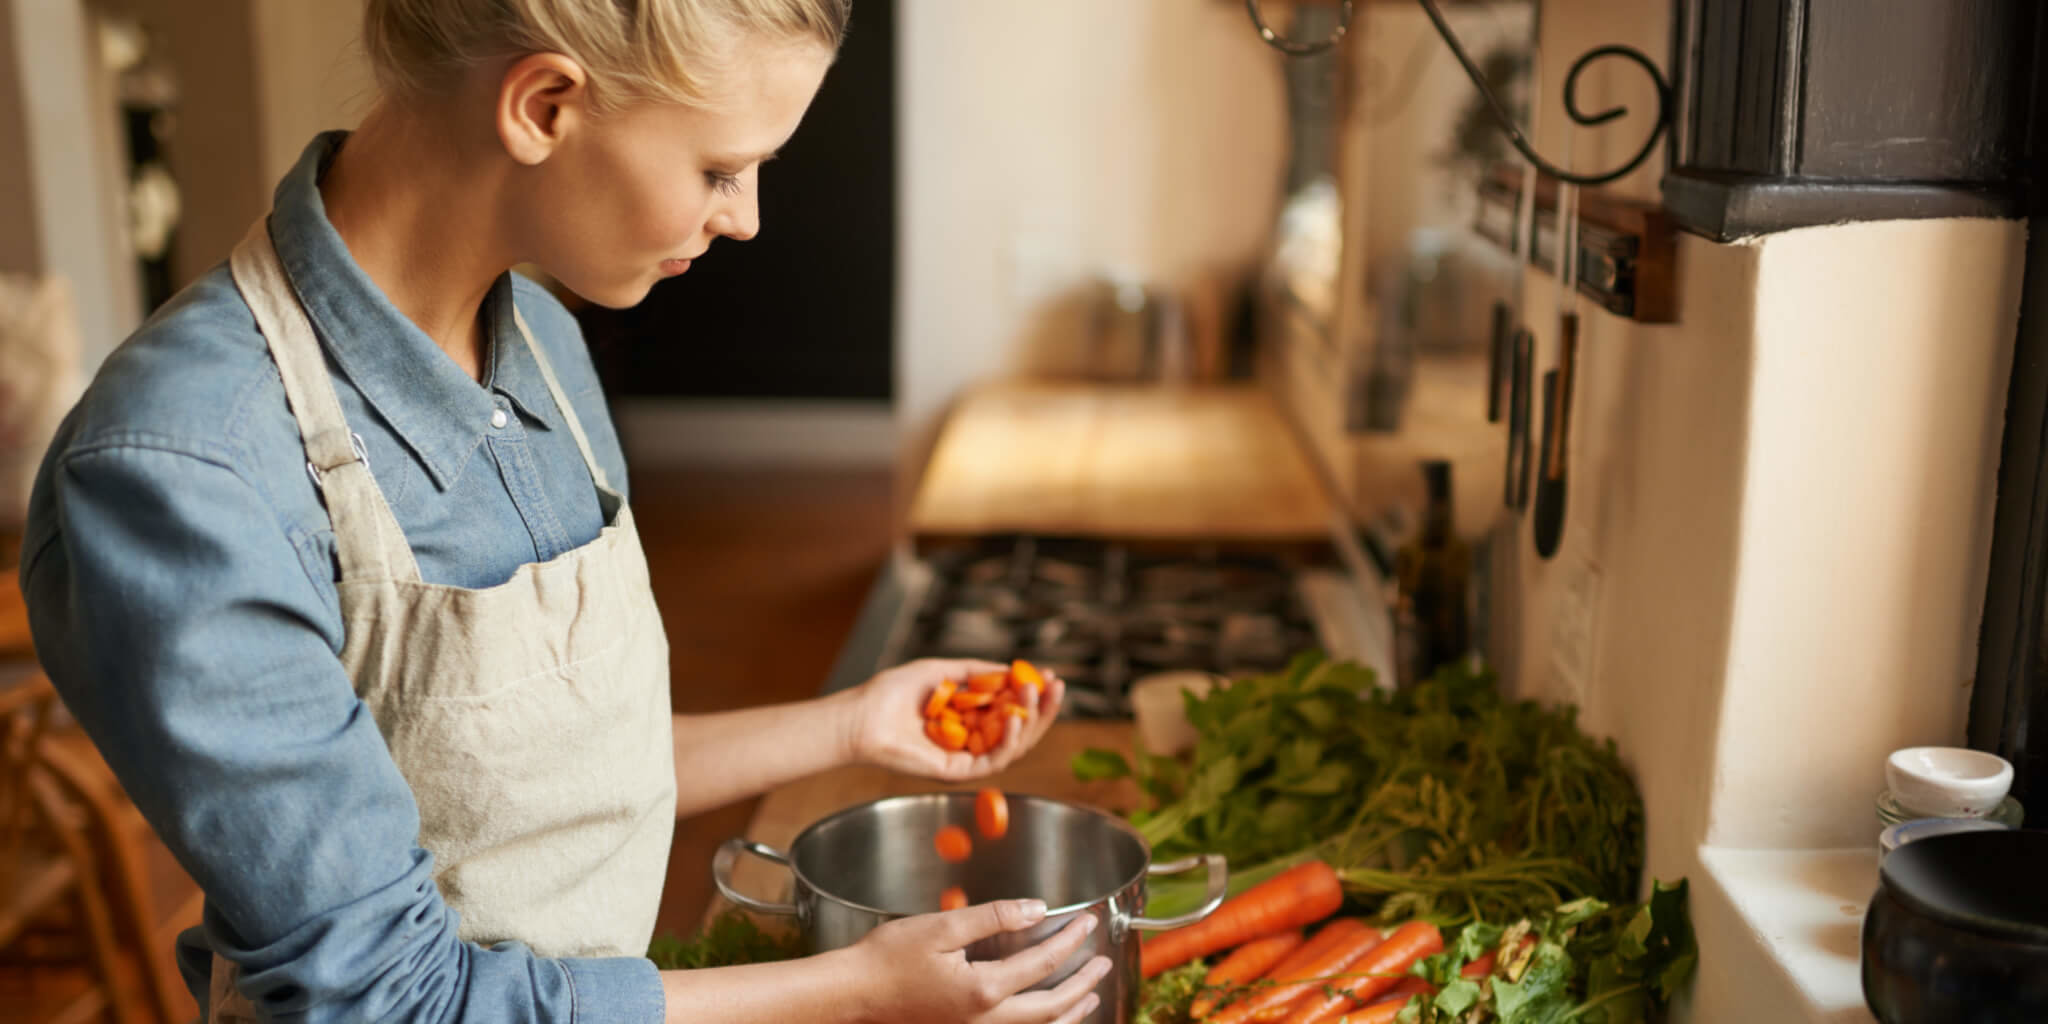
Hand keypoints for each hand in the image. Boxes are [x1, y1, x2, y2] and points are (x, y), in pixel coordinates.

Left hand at [842, 659, 1064, 780]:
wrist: (861, 716)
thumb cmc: (892, 693)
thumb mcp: (941, 670)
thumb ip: (975, 671)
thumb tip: (1009, 668)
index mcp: (969, 717)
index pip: (1012, 708)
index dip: (1034, 693)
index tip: (1051, 676)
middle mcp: (972, 739)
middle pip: (1020, 729)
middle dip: (1042, 708)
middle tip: (1058, 687)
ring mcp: (966, 757)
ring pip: (1013, 747)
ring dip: (1030, 720)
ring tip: (1035, 694)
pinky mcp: (958, 772)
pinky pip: (993, 761)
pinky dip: (1009, 741)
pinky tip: (1016, 720)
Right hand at [847, 900, 1111, 1023]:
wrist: (852, 995)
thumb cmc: (887, 959)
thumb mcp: (942, 928)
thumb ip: (993, 917)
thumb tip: (1035, 909)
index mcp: (983, 991)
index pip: (1042, 962)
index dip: (1070, 940)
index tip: (1087, 922)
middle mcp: (985, 1021)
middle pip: (1052, 1007)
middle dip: (1082, 983)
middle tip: (1104, 962)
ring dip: (1069, 1011)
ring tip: (1089, 995)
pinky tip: (1047, 1014)